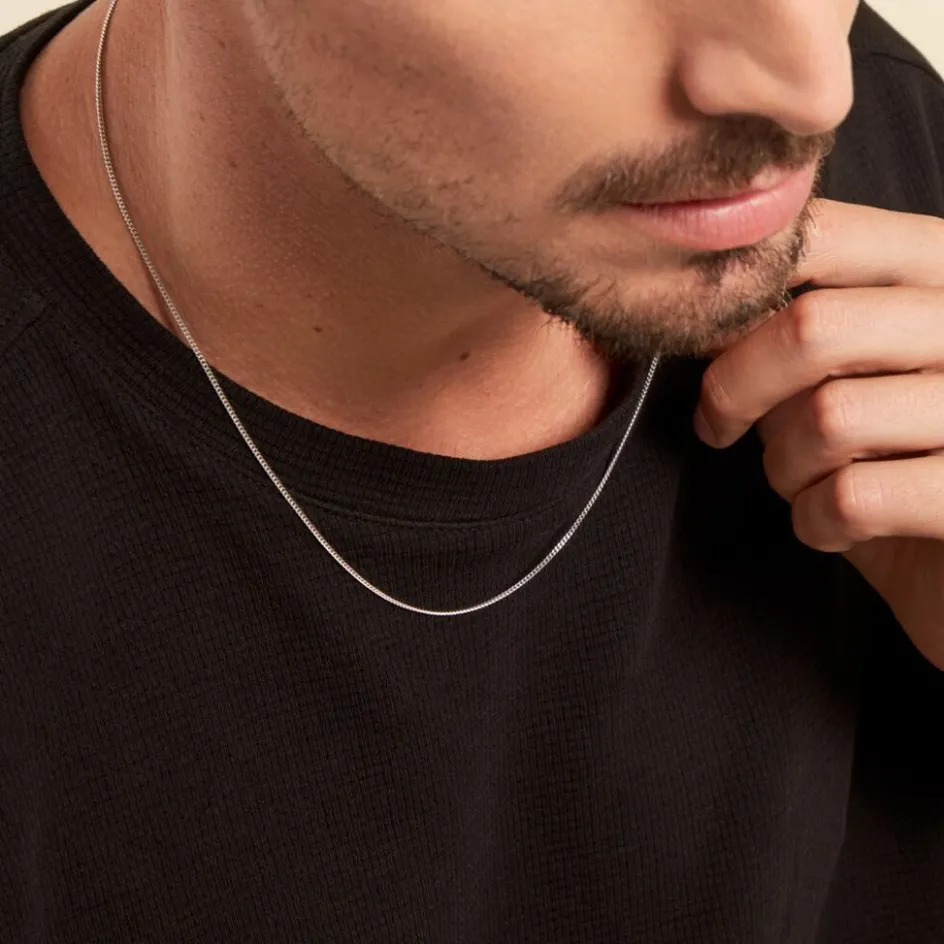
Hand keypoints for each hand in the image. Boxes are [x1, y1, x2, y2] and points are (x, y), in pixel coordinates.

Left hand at [694, 200, 943, 669]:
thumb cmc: (899, 452)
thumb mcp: (857, 369)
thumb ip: (799, 327)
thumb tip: (697, 309)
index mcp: (940, 272)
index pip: (824, 235)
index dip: (737, 290)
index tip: (700, 339)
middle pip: (813, 327)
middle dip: (736, 387)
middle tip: (717, 421)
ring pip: (828, 418)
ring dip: (783, 465)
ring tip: (801, 478)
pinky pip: (854, 498)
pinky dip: (815, 520)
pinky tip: (831, 523)